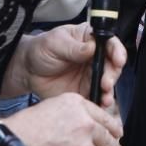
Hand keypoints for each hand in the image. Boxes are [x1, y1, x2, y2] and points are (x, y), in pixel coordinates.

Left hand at [0, 23, 126, 106]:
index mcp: (90, 39)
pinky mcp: (85, 91)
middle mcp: (95, 57)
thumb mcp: (55, 43)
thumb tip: (92, 47)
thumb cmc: (41, 50)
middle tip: (106, 83)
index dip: (117, 51)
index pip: (110, 43)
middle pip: (112, 65)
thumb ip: (73, 47)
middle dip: (113, 75)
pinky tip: (100, 105)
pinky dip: (100, 102)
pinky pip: (97, 97)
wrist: (28, 71)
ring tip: (105, 97)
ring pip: (107, 83)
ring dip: (109, 91)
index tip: (118, 60)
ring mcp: (91, 75)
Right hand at [7, 93, 122, 145]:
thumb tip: (82, 123)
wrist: (12, 145)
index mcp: (79, 106)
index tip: (117, 132)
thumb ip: (72, 112)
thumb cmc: (25, 126)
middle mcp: (85, 126)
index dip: (113, 127)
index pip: (104, 117)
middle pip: (108, 140)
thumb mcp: (52, 105)